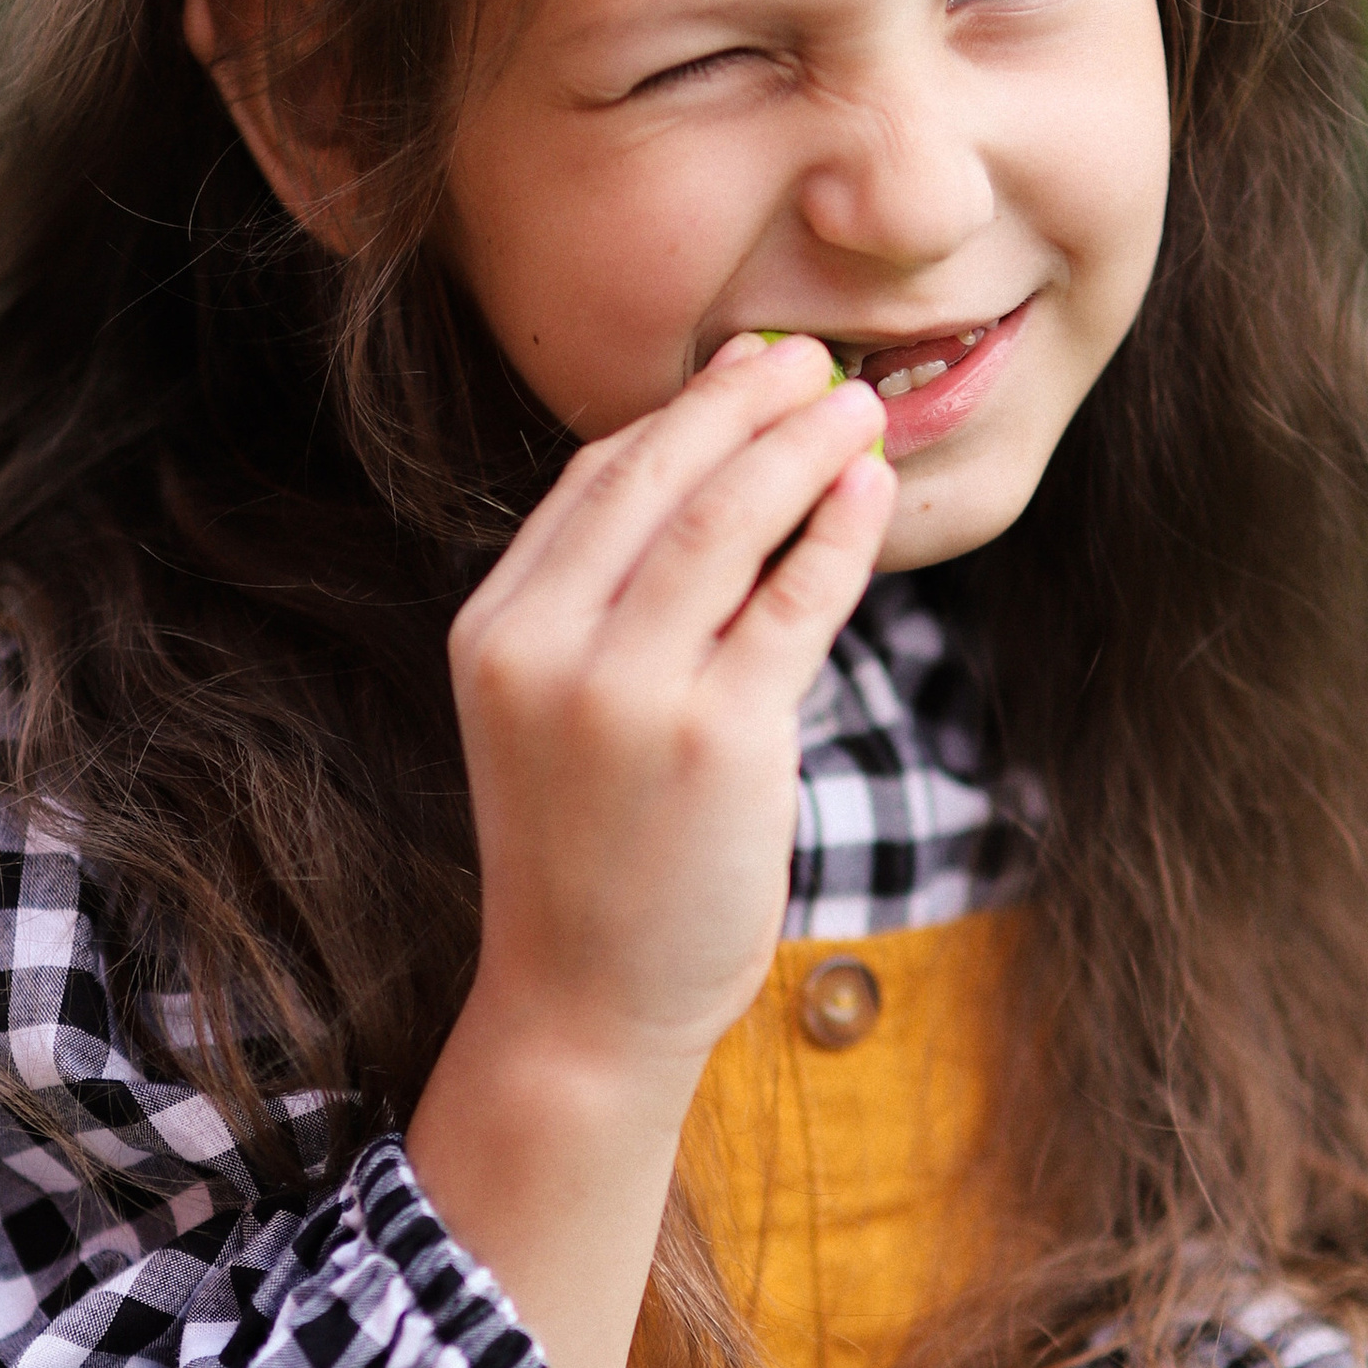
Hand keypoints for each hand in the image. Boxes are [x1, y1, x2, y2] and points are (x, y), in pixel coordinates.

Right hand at [449, 330, 890, 1071]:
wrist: (584, 1005)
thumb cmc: (588, 860)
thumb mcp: (551, 717)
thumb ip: (599, 611)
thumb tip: (703, 488)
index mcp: (496, 629)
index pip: (594, 480)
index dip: (680, 413)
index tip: (746, 373)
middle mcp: (547, 647)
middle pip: (660, 474)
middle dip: (746, 400)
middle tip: (816, 362)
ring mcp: (629, 692)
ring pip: (729, 519)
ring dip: (803, 445)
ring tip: (860, 407)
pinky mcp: (718, 739)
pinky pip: (794, 601)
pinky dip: (839, 533)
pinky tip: (872, 493)